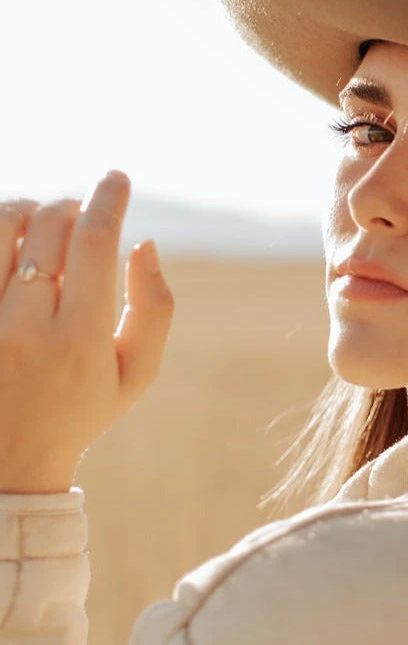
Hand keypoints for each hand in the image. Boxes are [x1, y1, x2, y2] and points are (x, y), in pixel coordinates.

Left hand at [0, 170, 174, 493]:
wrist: (5, 465)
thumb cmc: (81, 410)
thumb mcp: (138, 372)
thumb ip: (154, 306)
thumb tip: (145, 244)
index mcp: (82, 337)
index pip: (95, 241)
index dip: (109, 198)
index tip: (117, 178)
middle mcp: (26, 327)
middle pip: (48, 227)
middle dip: (72, 206)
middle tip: (81, 213)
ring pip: (0, 229)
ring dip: (25, 210)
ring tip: (39, 220)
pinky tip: (11, 241)